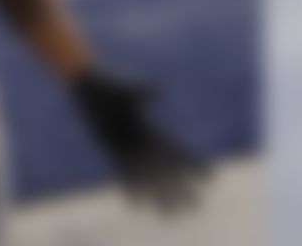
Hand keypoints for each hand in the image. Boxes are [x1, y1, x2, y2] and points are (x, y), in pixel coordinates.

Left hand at [72, 68, 209, 213]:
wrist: (89, 89)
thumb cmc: (110, 87)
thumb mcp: (126, 90)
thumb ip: (142, 91)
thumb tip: (158, 90)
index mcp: (152, 130)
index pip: (178, 150)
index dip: (194, 164)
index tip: (212, 177)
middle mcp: (143, 143)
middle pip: (167, 170)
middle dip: (181, 187)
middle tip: (196, 206)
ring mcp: (128, 149)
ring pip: (148, 178)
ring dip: (159, 195)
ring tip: (171, 215)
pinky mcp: (112, 152)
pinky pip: (124, 175)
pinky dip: (131, 188)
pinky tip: (135, 204)